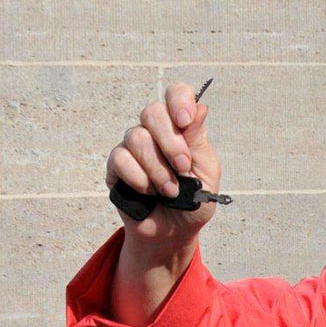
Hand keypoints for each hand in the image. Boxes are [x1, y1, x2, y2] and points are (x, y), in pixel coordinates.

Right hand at [106, 81, 221, 250]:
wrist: (174, 233)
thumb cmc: (194, 202)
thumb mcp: (207, 174)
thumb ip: (199, 142)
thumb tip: (201, 108)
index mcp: (183, 129)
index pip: (176, 94)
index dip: (179, 100)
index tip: (186, 120)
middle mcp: (156, 131)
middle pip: (152, 111)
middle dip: (170, 142)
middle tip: (183, 167)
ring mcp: (134, 146)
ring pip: (136, 137)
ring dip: (158, 169)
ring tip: (170, 192)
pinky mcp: (117, 165)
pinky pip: (121, 159)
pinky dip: (140, 179)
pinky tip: (150, 193)